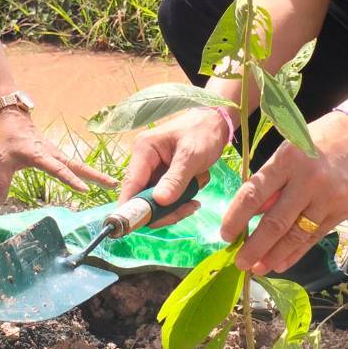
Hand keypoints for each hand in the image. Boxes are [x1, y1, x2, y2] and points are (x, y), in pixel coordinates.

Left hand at [0, 110, 116, 206]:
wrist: (14, 118)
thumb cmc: (8, 140)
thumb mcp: (2, 163)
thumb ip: (1, 186)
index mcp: (40, 156)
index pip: (58, 170)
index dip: (71, 180)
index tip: (85, 190)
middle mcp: (53, 154)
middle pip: (78, 166)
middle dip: (96, 176)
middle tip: (113, 185)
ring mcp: (57, 153)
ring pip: (78, 164)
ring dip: (95, 174)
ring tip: (111, 184)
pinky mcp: (57, 153)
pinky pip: (74, 164)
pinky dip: (86, 171)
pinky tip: (94, 179)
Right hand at [119, 107, 232, 225]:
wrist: (216, 123)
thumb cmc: (203, 132)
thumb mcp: (191, 156)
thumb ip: (176, 179)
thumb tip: (160, 201)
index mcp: (144, 151)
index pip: (131, 184)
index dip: (131, 207)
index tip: (140, 225)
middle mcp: (144, 162)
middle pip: (142, 198)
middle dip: (163, 210)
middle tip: (187, 210)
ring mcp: (153, 171)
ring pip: (155, 202)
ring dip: (174, 207)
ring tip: (195, 202)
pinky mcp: (163, 178)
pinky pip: (166, 199)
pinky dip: (179, 202)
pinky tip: (194, 198)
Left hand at [221, 110, 347, 274]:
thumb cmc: (324, 137)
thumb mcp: (292, 146)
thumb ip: (273, 178)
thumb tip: (254, 210)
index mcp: (288, 159)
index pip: (254, 193)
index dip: (236, 217)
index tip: (225, 234)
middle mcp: (307, 180)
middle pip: (274, 222)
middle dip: (254, 247)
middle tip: (240, 263)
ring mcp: (327, 199)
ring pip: (296, 235)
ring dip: (274, 256)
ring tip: (258, 268)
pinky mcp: (342, 212)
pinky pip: (315, 237)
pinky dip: (296, 253)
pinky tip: (282, 263)